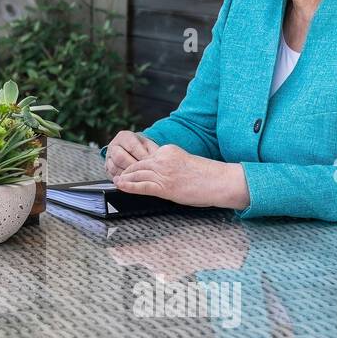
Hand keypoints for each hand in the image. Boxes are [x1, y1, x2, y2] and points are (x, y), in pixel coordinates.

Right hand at [105, 130, 158, 180]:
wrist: (134, 153)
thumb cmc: (143, 149)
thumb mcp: (149, 146)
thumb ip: (153, 151)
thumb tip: (158, 160)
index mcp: (124, 137)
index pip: (132, 147)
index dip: (142, 157)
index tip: (151, 164)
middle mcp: (114, 146)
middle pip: (120, 157)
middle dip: (133, 167)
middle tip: (144, 173)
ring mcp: (109, 157)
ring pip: (114, 167)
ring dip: (127, 174)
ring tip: (138, 178)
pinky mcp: (107, 168)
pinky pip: (112, 175)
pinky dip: (122, 179)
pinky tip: (131, 181)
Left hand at [115, 144, 250, 209]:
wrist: (219, 180)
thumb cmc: (208, 175)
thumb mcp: (186, 162)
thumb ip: (172, 164)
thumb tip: (163, 175)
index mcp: (169, 150)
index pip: (147, 157)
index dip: (137, 164)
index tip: (130, 168)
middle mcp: (163, 159)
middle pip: (139, 164)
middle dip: (128, 171)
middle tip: (119, 176)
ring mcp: (163, 172)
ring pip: (138, 174)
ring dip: (125, 179)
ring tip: (117, 182)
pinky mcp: (164, 186)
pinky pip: (142, 186)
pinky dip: (129, 186)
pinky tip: (121, 187)